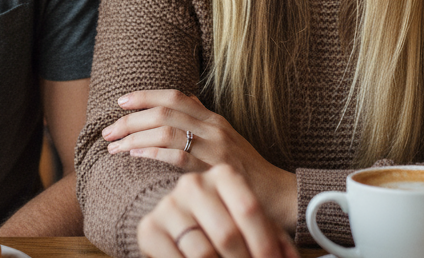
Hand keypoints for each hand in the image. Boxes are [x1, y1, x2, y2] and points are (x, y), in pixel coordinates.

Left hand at [102, 90, 296, 229]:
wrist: (280, 195)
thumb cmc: (248, 171)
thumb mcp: (228, 138)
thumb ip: (205, 119)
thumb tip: (185, 99)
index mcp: (213, 119)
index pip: (174, 96)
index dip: (145, 96)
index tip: (120, 102)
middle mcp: (213, 128)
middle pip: (164, 112)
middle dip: (131, 119)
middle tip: (108, 130)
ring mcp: (214, 148)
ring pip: (166, 130)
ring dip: (135, 136)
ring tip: (115, 146)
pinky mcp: (213, 170)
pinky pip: (177, 155)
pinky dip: (152, 152)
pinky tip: (136, 155)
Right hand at [138, 164, 297, 257]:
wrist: (185, 222)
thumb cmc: (227, 226)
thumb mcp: (253, 226)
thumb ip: (274, 237)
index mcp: (223, 174)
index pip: (250, 210)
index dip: (265, 246)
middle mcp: (194, 183)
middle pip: (228, 235)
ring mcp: (170, 204)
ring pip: (204, 253)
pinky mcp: (150, 228)